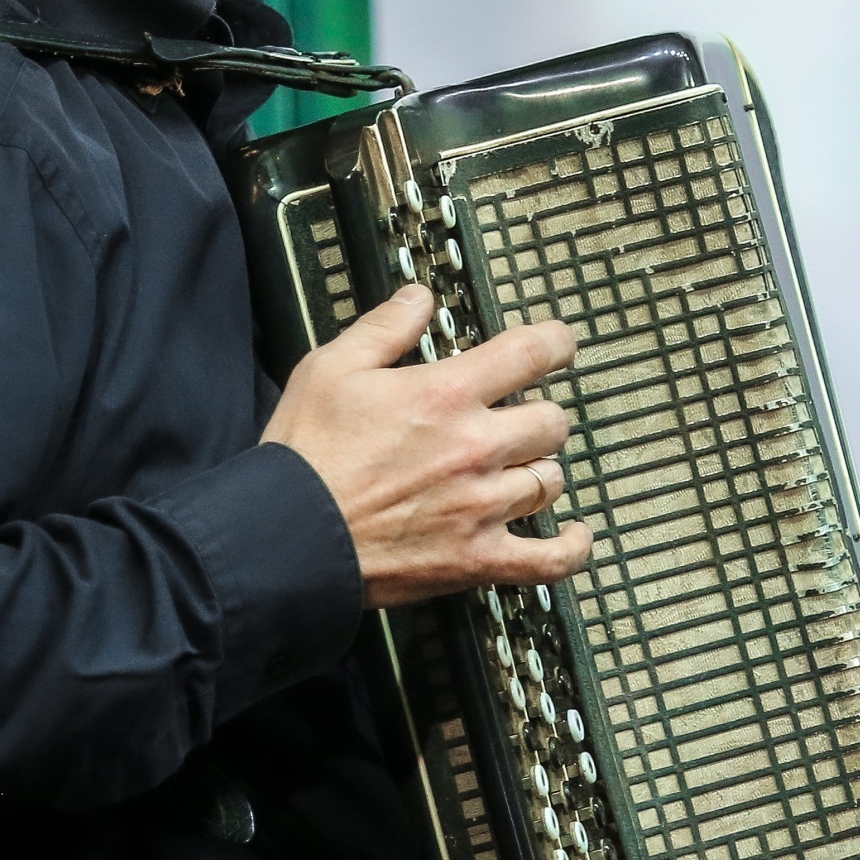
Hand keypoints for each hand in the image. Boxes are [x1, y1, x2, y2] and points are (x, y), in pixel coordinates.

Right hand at [263, 285, 592, 607]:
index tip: (561, 344)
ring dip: (540, 470)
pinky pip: (548, 560)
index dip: (556, 342)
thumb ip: (383, 328)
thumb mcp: (330, 368)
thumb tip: (418, 299)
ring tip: (521, 469)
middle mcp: (475, 449)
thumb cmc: (304, 456)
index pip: (531, 353)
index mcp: (446, 395)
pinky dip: (570, 549)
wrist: (285, 537)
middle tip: (519, 417)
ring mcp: (481, 507)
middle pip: (551, 421)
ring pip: (550, 481)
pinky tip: (574, 534)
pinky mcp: (476, 559)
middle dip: (539, 414)